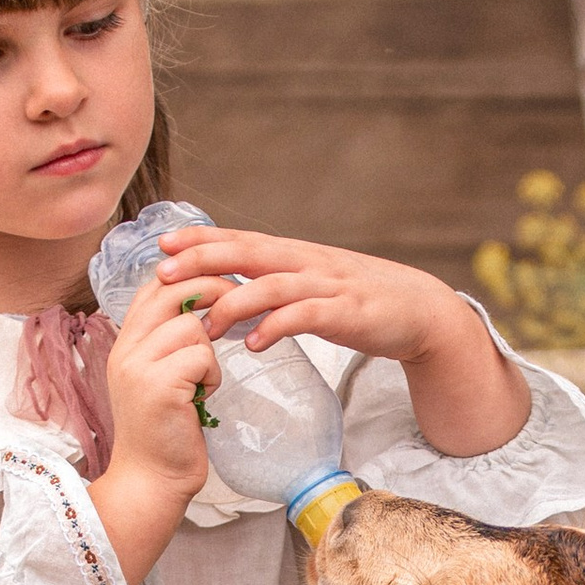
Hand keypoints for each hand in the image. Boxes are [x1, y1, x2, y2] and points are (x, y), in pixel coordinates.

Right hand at [88, 273, 219, 584]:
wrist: (151, 481)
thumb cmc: (165, 433)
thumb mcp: (159, 378)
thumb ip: (168, 342)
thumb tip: (201, 306)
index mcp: (125, 342)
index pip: (154, 285)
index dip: (189, 275)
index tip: (219, 285)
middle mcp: (125, 348)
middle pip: (171, 291)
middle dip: (211, 292)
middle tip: (233, 307)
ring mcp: (138, 365)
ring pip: (192, 326)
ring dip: (209, 353)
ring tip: (202, 383)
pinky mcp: (159, 385)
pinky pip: (202, 356)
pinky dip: (211, 376)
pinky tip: (203, 398)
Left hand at [158, 228, 528, 458]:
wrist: (421, 311)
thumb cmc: (361, 302)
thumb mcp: (313, 285)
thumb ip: (276, 285)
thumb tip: (228, 292)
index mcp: (295, 256)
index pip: (241, 240)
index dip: (201, 240)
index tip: (162, 245)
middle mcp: (307, 263)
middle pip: (248, 254)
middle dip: (204, 261)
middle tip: (165, 275)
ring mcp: (328, 286)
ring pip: (272, 286)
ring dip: (234, 303)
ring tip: (204, 326)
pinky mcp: (347, 313)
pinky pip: (305, 316)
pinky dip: (276, 327)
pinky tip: (252, 344)